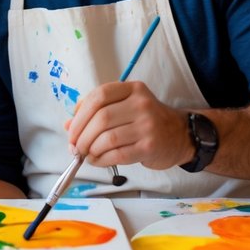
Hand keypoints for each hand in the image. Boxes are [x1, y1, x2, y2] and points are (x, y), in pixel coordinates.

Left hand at [65, 81, 191, 169]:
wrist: (181, 135)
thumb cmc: (146, 121)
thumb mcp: (124, 107)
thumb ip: (96, 112)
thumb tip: (68, 126)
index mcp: (132, 89)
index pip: (99, 95)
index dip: (80, 114)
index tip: (71, 129)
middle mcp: (141, 104)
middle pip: (101, 118)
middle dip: (82, 135)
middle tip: (76, 147)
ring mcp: (147, 125)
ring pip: (108, 138)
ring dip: (90, 149)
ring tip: (86, 154)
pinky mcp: (150, 147)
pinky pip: (118, 154)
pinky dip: (102, 160)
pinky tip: (98, 160)